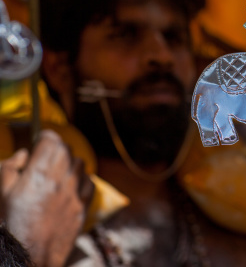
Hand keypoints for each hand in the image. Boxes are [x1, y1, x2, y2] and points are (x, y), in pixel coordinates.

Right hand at [0, 130, 94, 266]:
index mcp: (40, 172)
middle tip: (45, 159)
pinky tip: (69, 188)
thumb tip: (24, 155)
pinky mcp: (85, 205)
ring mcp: (76, 192)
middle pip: (67, 149)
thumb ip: (10, 167)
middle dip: (56, 150)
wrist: (30, 255)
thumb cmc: (11, 223)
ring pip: (80, 164)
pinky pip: (90, 182)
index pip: (52, 139)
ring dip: (70, 164)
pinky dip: (81, 180)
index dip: (45, 137)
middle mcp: (62, 178)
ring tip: (56, 175)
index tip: (40, 140)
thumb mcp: (2, 192)